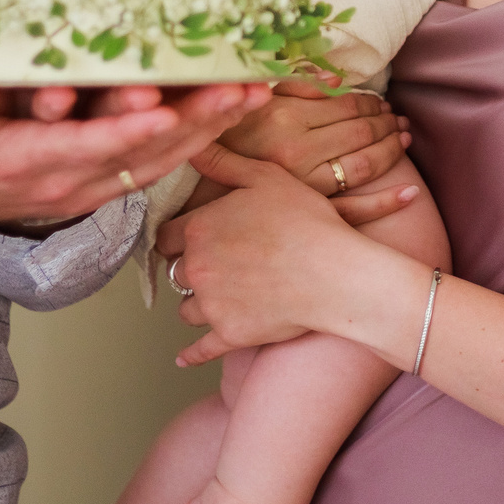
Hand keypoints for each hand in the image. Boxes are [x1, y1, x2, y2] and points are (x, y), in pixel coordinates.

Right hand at [0, 81, 266, 264]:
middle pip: (142, 154)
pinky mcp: (98, 180)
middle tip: (240, 91)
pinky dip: (196, 138)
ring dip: (210, 128)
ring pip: (160, 159)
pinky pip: (156, 162)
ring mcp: (87, 185)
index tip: (165, 110)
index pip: (86, 147)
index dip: (126, 131)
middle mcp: (68, 180)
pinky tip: (228, 112)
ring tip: (254, 95)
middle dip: (195, 123)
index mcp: (26, 163)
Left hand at [155, 140, 421, 365]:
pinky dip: (192, 353)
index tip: (192, 235)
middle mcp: (197, 268)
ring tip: (222, 295)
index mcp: (199, 228)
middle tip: (216, 262)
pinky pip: (200, 349)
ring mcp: (212, 305)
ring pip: (187, 307)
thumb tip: (191, 146)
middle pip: (176, 271)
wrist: (337, 274)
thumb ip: (223, 163)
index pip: (166, 235)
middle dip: (192, 267)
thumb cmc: (306, 221)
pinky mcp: (230, 334)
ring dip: (199, 302)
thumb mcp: (266, 178)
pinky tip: (184, 357)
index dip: (179, 235)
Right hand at [218, 78, 410, 195]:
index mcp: (284, 119)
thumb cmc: (227, 141)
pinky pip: (354, 211)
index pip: (345, 106)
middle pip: (359, 133)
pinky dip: (386, 203)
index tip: (382, 103)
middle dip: (385, 123)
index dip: (370, 103)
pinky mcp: (307, 214)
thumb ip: (294, 86)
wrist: (202, 193)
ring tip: (402, 139)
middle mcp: (297, 152)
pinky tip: (411, 193)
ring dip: (391, 150)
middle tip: (398, 120)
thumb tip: (337, 80)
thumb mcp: (253, 104)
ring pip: (363, 165)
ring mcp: (304, 186)